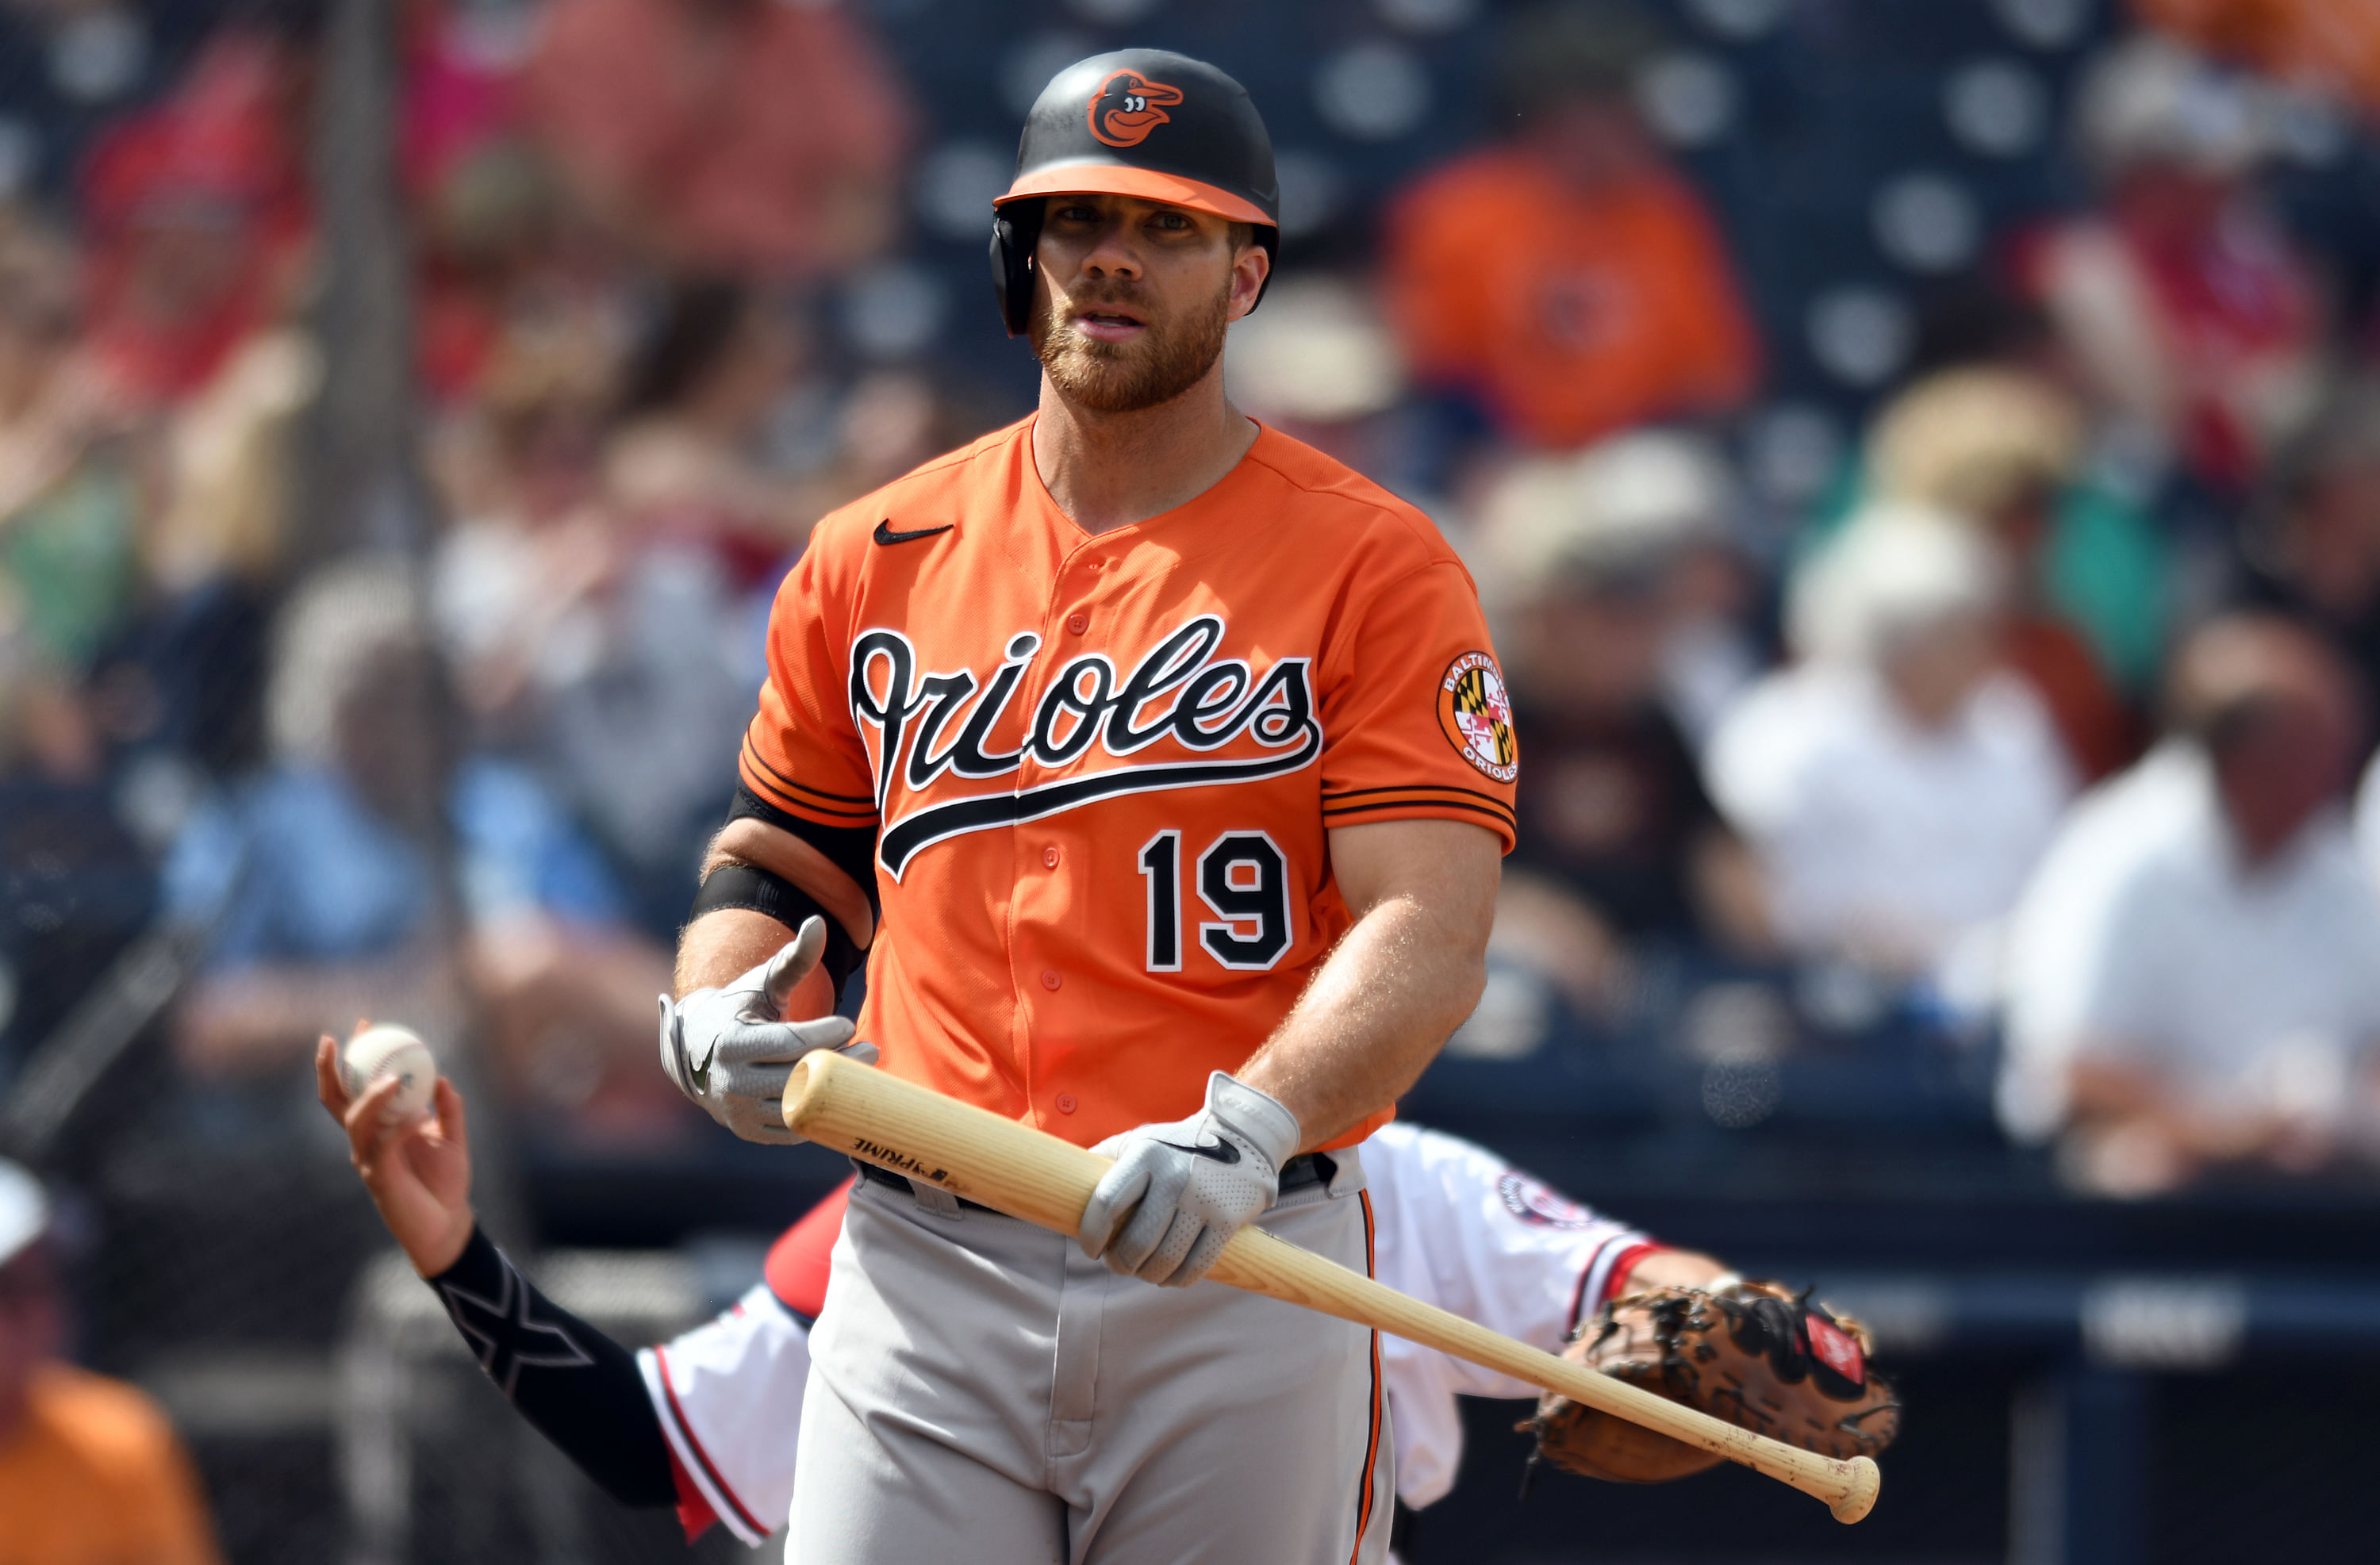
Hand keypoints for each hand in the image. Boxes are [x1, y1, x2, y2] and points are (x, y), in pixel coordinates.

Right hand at [315, 1032, 473, 1276]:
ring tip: (392, 1079)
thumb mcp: (453, 1138)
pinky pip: (382, 1146)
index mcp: (380, 1128)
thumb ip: (449, 1109)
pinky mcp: (378, 1178)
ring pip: (356, 1121)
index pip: (358, 1087)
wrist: (448, 1226)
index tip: (365, 1025)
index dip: (356, 1057)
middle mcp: (366, 1140)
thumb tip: (443, 1079)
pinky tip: (417, 1117)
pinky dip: (397, 1127)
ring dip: (372, 1097)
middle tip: (339, 1037)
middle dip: (331, 1068)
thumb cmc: (446, 1184)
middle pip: (336, 1100)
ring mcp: (368, 1159)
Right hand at [658, 916, 877, 1143]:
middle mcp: (728, 1084)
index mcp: (728, 1045)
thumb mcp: (761, 983)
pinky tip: (843, 1095)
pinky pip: (791, 1131)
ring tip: (862, 1071)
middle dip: (839, 1064)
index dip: (821, 1035)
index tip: (847, 1023)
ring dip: (835, 1093)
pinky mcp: (748, 1131)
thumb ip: (793, 960)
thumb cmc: (737, 1009)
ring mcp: (737, 1113)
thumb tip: (819, 923)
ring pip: (796, 1107)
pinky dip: (819, 1115)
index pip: (786, 1043)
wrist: (695, 1050)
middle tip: (871, 1049)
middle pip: (795, 1077)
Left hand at [1076, 1071, 1300, 1287]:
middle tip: (1118, 1264)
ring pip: (1165, 1260)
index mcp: (1146, 1155)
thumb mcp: (1141, 1140)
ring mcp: (1204, 1200)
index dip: (1092, 1235)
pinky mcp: (1228, 1220)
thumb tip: (1064, 1179)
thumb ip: (1106, 1157)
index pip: (1107, 1203)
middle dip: (1121, 1263)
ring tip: (1143, 1271)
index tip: (1091, 1248)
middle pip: (1136, 1242)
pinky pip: (1196, 1266)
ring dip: (1148, 1275)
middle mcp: (1175, 1177)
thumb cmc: (1178, 1145)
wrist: (1243, 1136)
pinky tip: (1169, 1277)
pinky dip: (1177, 1280)